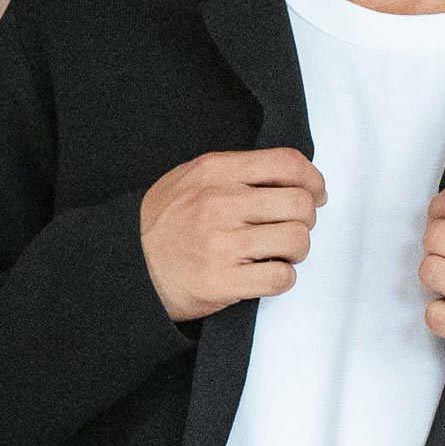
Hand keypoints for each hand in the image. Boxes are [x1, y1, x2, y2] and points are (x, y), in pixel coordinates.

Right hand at [139, 146, 327, 323]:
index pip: (288, 164)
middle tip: (290, 229)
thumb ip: (237, 172)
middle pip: (300, 204)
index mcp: (216, 172)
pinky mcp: (223, 281)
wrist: (128, 265)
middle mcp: (220, 203)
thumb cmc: (164, 223)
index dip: (313, 180)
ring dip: (296, 251)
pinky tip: (266, 274)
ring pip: (297, 240)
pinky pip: (281, 277)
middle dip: (306, 220)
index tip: (316, 194)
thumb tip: (293, 177)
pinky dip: (282, 278)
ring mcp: (222, 244)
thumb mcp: (192, 178)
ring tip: (277, 253)